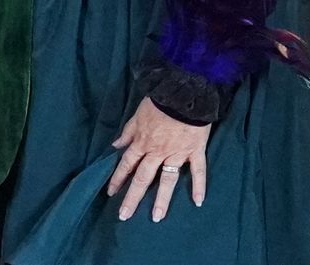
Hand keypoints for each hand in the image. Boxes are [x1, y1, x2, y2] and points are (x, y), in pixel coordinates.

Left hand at [105, 97, 208, 221]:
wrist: (184, 92)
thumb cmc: (160, 101)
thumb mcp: (138, 114)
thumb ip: (128, 132)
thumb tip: (116, 145)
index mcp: (143, 142)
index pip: (127, 164)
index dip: (118, 178)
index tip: (111, 193)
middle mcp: (157, 152)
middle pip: (143, 178)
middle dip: (132, 197)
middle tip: (124, 216)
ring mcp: (177, 153)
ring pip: (167, 180)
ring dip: (161, 200)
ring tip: (157, 217)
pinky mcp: (195, 151)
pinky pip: (198, 171)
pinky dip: (199, 186)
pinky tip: (198, 202)